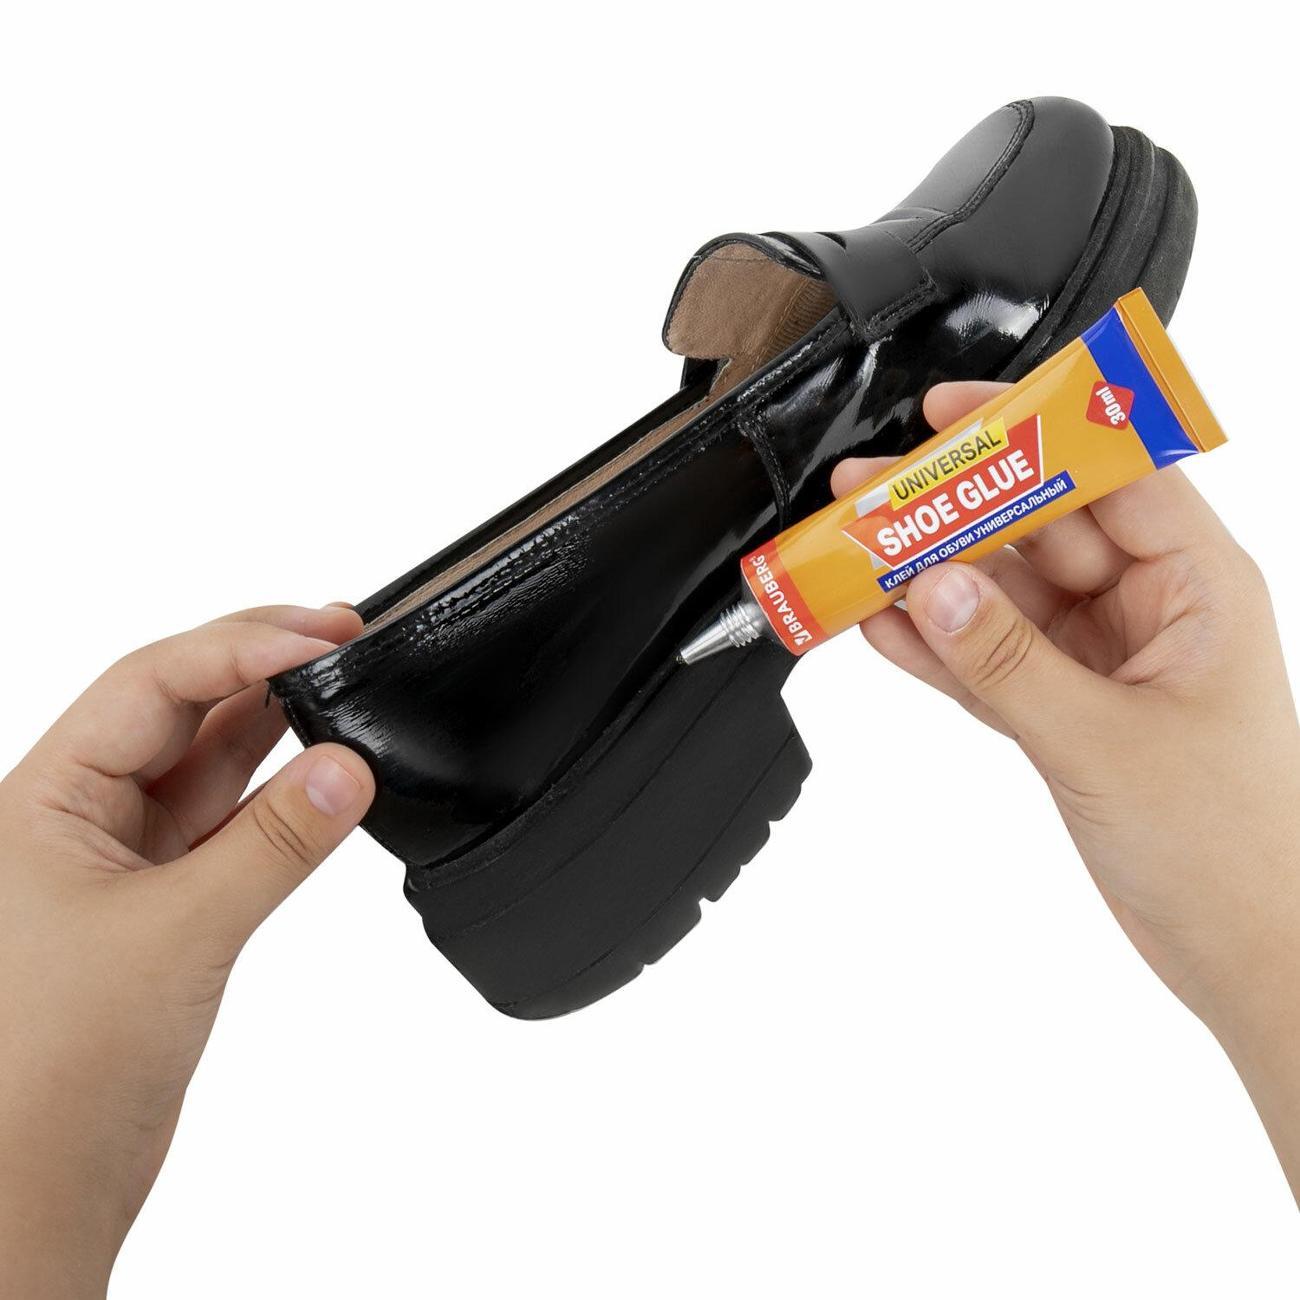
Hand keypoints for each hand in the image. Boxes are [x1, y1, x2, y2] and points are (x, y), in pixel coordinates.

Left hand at [0, 606, 374, 1297]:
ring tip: (341, 678)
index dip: (239, 646)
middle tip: (343, 633)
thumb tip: (348, 769)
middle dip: (259, 664)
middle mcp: (77, 815)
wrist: (37, 1185)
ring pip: (208, 760)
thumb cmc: (51, 1072)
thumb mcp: (178, 936)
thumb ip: (273, 846)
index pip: (149, 684)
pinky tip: (323, 771)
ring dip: (274, 724)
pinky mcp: (162, 901)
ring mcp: (121, 857)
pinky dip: (280, 795)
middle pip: (177, 705)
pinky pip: (230, 821)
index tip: (322, 634)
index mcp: (42, 799)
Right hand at [834, 382, 1299, 1199]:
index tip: (952, 414)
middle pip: (1037, 529)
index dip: (1030, 432)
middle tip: (870, 493)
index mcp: (1197, 585)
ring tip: (853, 555)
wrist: (1243, 949)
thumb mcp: (1108, 742)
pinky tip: (880, 628)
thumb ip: (1009, 662)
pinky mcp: (1062, 709)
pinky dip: (934, 647)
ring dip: (930, 579)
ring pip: (1000, 594)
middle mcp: (1149, 608)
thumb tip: (933, 585)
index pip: (1109, 472)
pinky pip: (986, 659)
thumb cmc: (1231, 846)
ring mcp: (1100, 659)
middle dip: (953, 510)